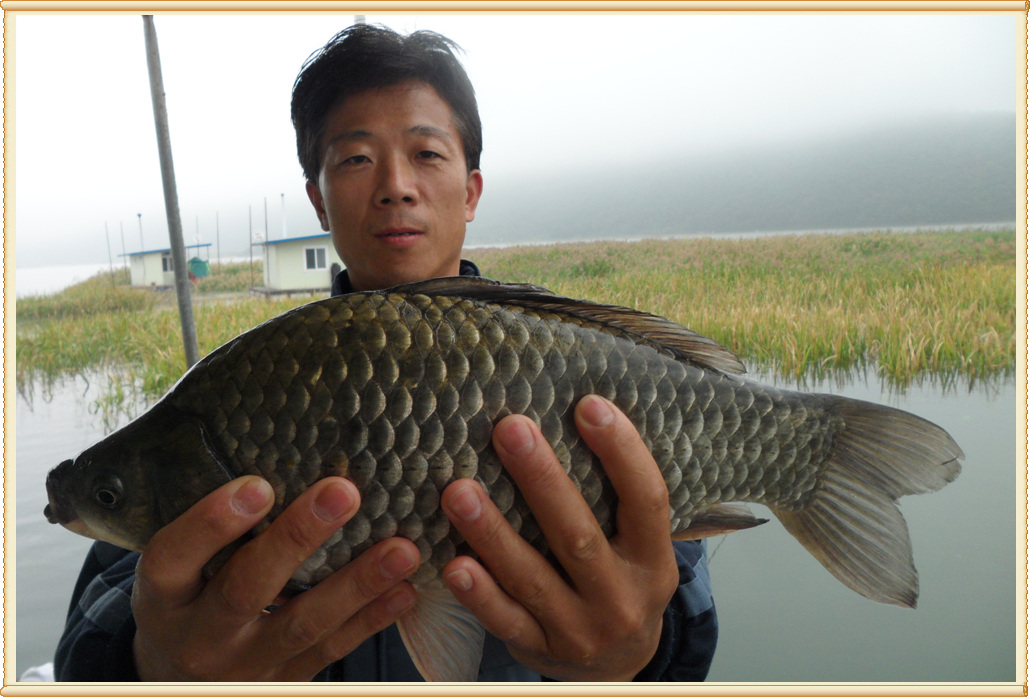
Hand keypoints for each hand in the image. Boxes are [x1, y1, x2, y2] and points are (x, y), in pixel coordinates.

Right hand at [131, 475, 420, 680]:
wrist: (177, 680)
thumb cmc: (186, 599)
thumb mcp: (177, 567)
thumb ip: (213, 527)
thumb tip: (278, 447)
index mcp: (163, 595)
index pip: (174, 557)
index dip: (212, 522)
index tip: (258, 484)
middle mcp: (199, 635)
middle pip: (246, 588)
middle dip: (297, 539)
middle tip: (344, 492)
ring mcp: (244, 666)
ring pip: (302, 624)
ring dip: (356, 584)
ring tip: (401, 549)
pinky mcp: (284, 682)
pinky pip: (332, 650)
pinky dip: (372, 619)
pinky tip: (405, 589)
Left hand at [440, 395, 678, 680]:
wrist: (618, 666)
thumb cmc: (621, 580)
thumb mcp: (639, 546)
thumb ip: (615, 497)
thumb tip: (578, 410)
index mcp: (653, 561)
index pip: (647, 500)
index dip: (622, 452)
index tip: (589, 405)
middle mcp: (622, 598)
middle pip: (579, 536)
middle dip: (542, 479)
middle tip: (510, 428)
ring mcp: (580, 630)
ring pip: (533, 578)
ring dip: (493, 532)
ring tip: (458, 490)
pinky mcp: (541, 650)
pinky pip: (505, 622)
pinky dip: (480, 595)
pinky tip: (454, 564)